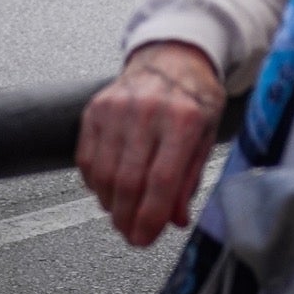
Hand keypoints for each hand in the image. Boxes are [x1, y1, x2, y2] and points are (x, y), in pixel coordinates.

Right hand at [76, 43, 225, 247]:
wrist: (171, 55)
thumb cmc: (193, 95)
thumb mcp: (207, 134)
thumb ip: (190, 178)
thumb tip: (175, 219)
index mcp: (183, 118)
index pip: (161, 181)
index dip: (150, 219)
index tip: (145, 238)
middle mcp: (148, 110)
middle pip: (128, 183)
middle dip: (127, 220)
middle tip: (131, 233)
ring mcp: (117, 107)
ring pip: (103, 175)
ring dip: (109, 205)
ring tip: (121, 213)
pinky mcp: (96, 108)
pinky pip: (86, 159)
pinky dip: (94, 183)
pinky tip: (107, 187)